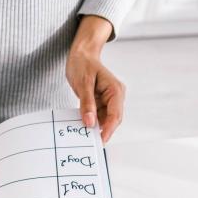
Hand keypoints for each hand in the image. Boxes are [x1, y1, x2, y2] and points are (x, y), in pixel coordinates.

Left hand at [66, 16, 124, 142]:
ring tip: (83, 136)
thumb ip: (86, 104)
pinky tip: (82, 126)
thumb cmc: (83, 64)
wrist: (81, 54)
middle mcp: (115, 96)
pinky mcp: (101, 102)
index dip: (108, 130)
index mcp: (115, 90)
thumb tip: (89, 122)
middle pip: (112, 120)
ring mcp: (109, 100)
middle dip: (102, 131)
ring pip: (105, 120)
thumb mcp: (83, 84)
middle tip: (89, 143)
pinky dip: (91, 122)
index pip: (115, 115)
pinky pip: (97, 116)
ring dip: (96, 128)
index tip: (100, 141)